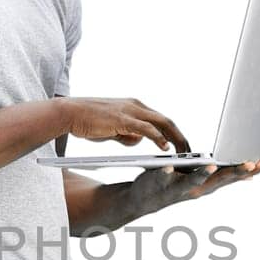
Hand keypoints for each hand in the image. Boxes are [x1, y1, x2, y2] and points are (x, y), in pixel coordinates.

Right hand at [67, 96, 188, 152]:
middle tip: (190, 152)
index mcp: (134, 107)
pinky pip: (146, 129)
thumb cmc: (88, 121)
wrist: (69, 112)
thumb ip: (126, 134)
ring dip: (175, 139)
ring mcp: (130, 111)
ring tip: (183, 153)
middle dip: (180, 137)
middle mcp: (136, 106)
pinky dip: (158, 138)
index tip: (181, 146)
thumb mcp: (112, 130)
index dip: (173, 133)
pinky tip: (165, 148)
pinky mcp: (123, 119)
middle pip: (166, 121)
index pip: (160, 120)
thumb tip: (138, 141)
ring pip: (161, 123)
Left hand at [129, 158, 259, 213]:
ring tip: (212, 166)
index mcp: (207, 185)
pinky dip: (166, 173)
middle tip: (251, 164)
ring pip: (192, 182)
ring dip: (202, 175)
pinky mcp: (159, 183)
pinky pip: (163, 178)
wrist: (143, 200)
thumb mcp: (203, 182)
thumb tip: (248, 176)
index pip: (232, 177)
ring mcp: (178, 188)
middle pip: (218, 180)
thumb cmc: (177, 185)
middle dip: (235, 172)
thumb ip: (223, 178)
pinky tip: (169, 168)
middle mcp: (196, 189)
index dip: (249, 171)